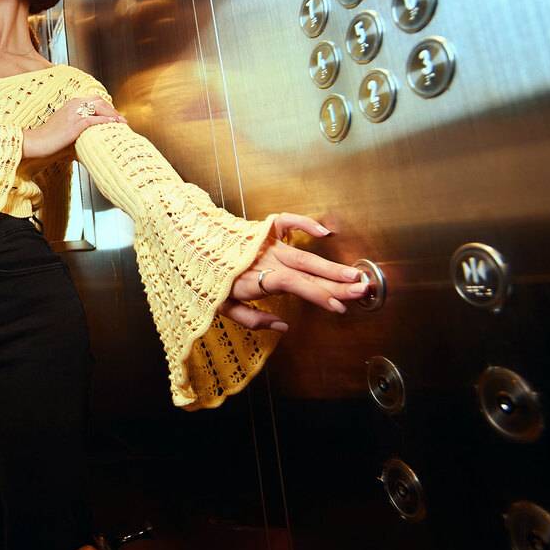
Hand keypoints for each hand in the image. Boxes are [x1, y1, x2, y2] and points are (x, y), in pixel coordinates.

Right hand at [21, 95, 126, 158]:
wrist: (36, 142)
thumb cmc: (49, 139)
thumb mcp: (65, 129)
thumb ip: (78, 130)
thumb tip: (90, 140)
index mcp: (71, 104)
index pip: (94, 100)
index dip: (106, 106)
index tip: (115, 115)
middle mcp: (73, 105)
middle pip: (99, 101)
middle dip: (112, 109)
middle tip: (122, 119)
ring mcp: (74, 113)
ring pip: (99, 108)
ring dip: (113, 114)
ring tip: (122, 122)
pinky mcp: (75, 124)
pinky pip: (94, 119)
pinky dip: (106, 121)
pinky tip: (113, 124)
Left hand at [220, 212, 369, 332]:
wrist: (189, 247)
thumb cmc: (207, 282)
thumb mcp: (222, 308)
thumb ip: (252, 320)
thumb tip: (283, 328)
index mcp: (254, 278)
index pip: (292, 285)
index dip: (316, 295)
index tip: (338, 306)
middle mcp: (264, 259)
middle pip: (306, 271)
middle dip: (336, 282)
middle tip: (361, 290)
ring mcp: (265, 243)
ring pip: (304, 255)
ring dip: (330, 266)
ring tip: (355, 275)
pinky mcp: (263, 230)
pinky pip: (287, 222)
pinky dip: (305, 223)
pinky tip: (325, 233)